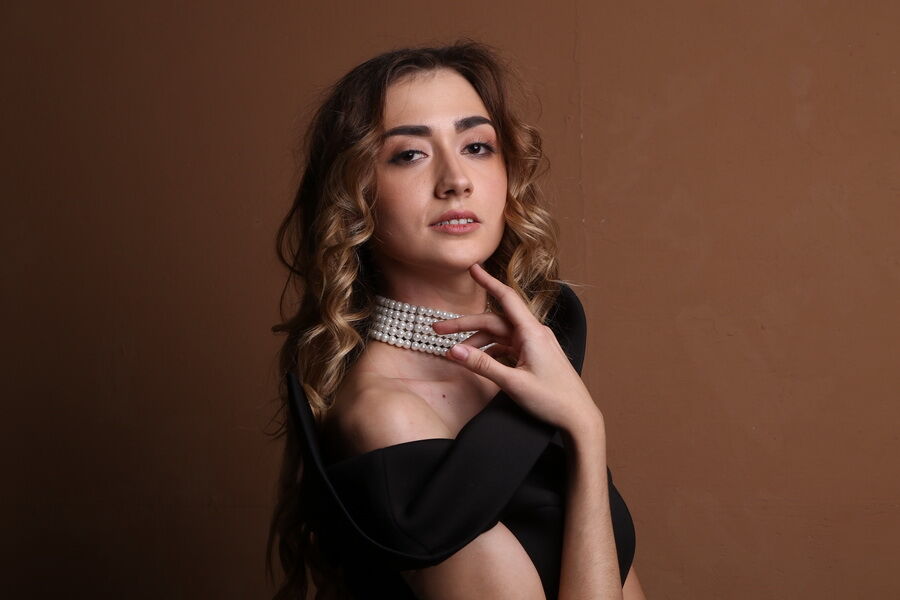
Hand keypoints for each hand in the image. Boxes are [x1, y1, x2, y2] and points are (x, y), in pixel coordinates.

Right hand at [432, 263, 603, 434]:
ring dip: (476, 341)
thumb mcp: (512, 383)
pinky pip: (508, 346)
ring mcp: (535, 344)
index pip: (506, 298)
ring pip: (499, 334)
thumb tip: (453, 351)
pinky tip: (477, 359)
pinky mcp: (534, 355)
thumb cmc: (552, 400)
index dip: (487, 281)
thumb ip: (482, 365)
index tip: (473, 267)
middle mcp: (534, 333)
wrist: (579, 417)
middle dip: (465, 325)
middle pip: (494, 321)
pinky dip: (490, 350)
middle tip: (438, 329)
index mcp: (532, 333)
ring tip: (454, 353)